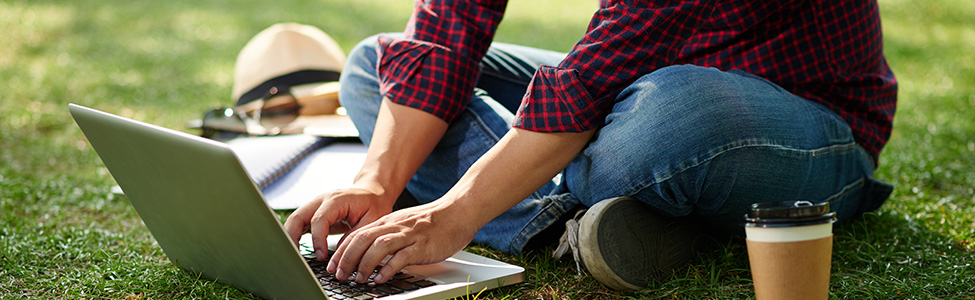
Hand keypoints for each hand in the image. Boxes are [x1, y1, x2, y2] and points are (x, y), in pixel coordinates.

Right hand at [283, 185, 396, 260]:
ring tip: (294, 257)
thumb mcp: (372, 220)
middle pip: (297, 217)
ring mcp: (315, 206)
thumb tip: (339, 256)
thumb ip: (355, 236)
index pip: (318, 219)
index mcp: (336, 199)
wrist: (372, 192)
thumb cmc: (374, 204)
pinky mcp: (314, 213)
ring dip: (290, 238)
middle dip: (293, 238)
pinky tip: (297, 251)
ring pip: (294, 220)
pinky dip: (295, 237)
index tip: (321, 256)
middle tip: (296, 258)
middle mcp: (321, 200)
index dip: (317, 239)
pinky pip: (299, 224)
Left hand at [327, 200, 477, 283]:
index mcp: (388, 221)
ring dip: (364, 264)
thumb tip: (369, 253)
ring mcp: (408, 235)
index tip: (333, 265)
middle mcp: (395, 226)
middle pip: (362, 240)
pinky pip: (401, 257)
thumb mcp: (404, 224)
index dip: (341, 251)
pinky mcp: (422, 245)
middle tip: (339, 275)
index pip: (357, 234)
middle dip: (347, 259)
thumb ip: (387, 235)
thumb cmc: (433, 221)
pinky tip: (381, 278)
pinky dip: (388, 269)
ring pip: (378, 247)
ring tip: (358, 279)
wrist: (459, 211)